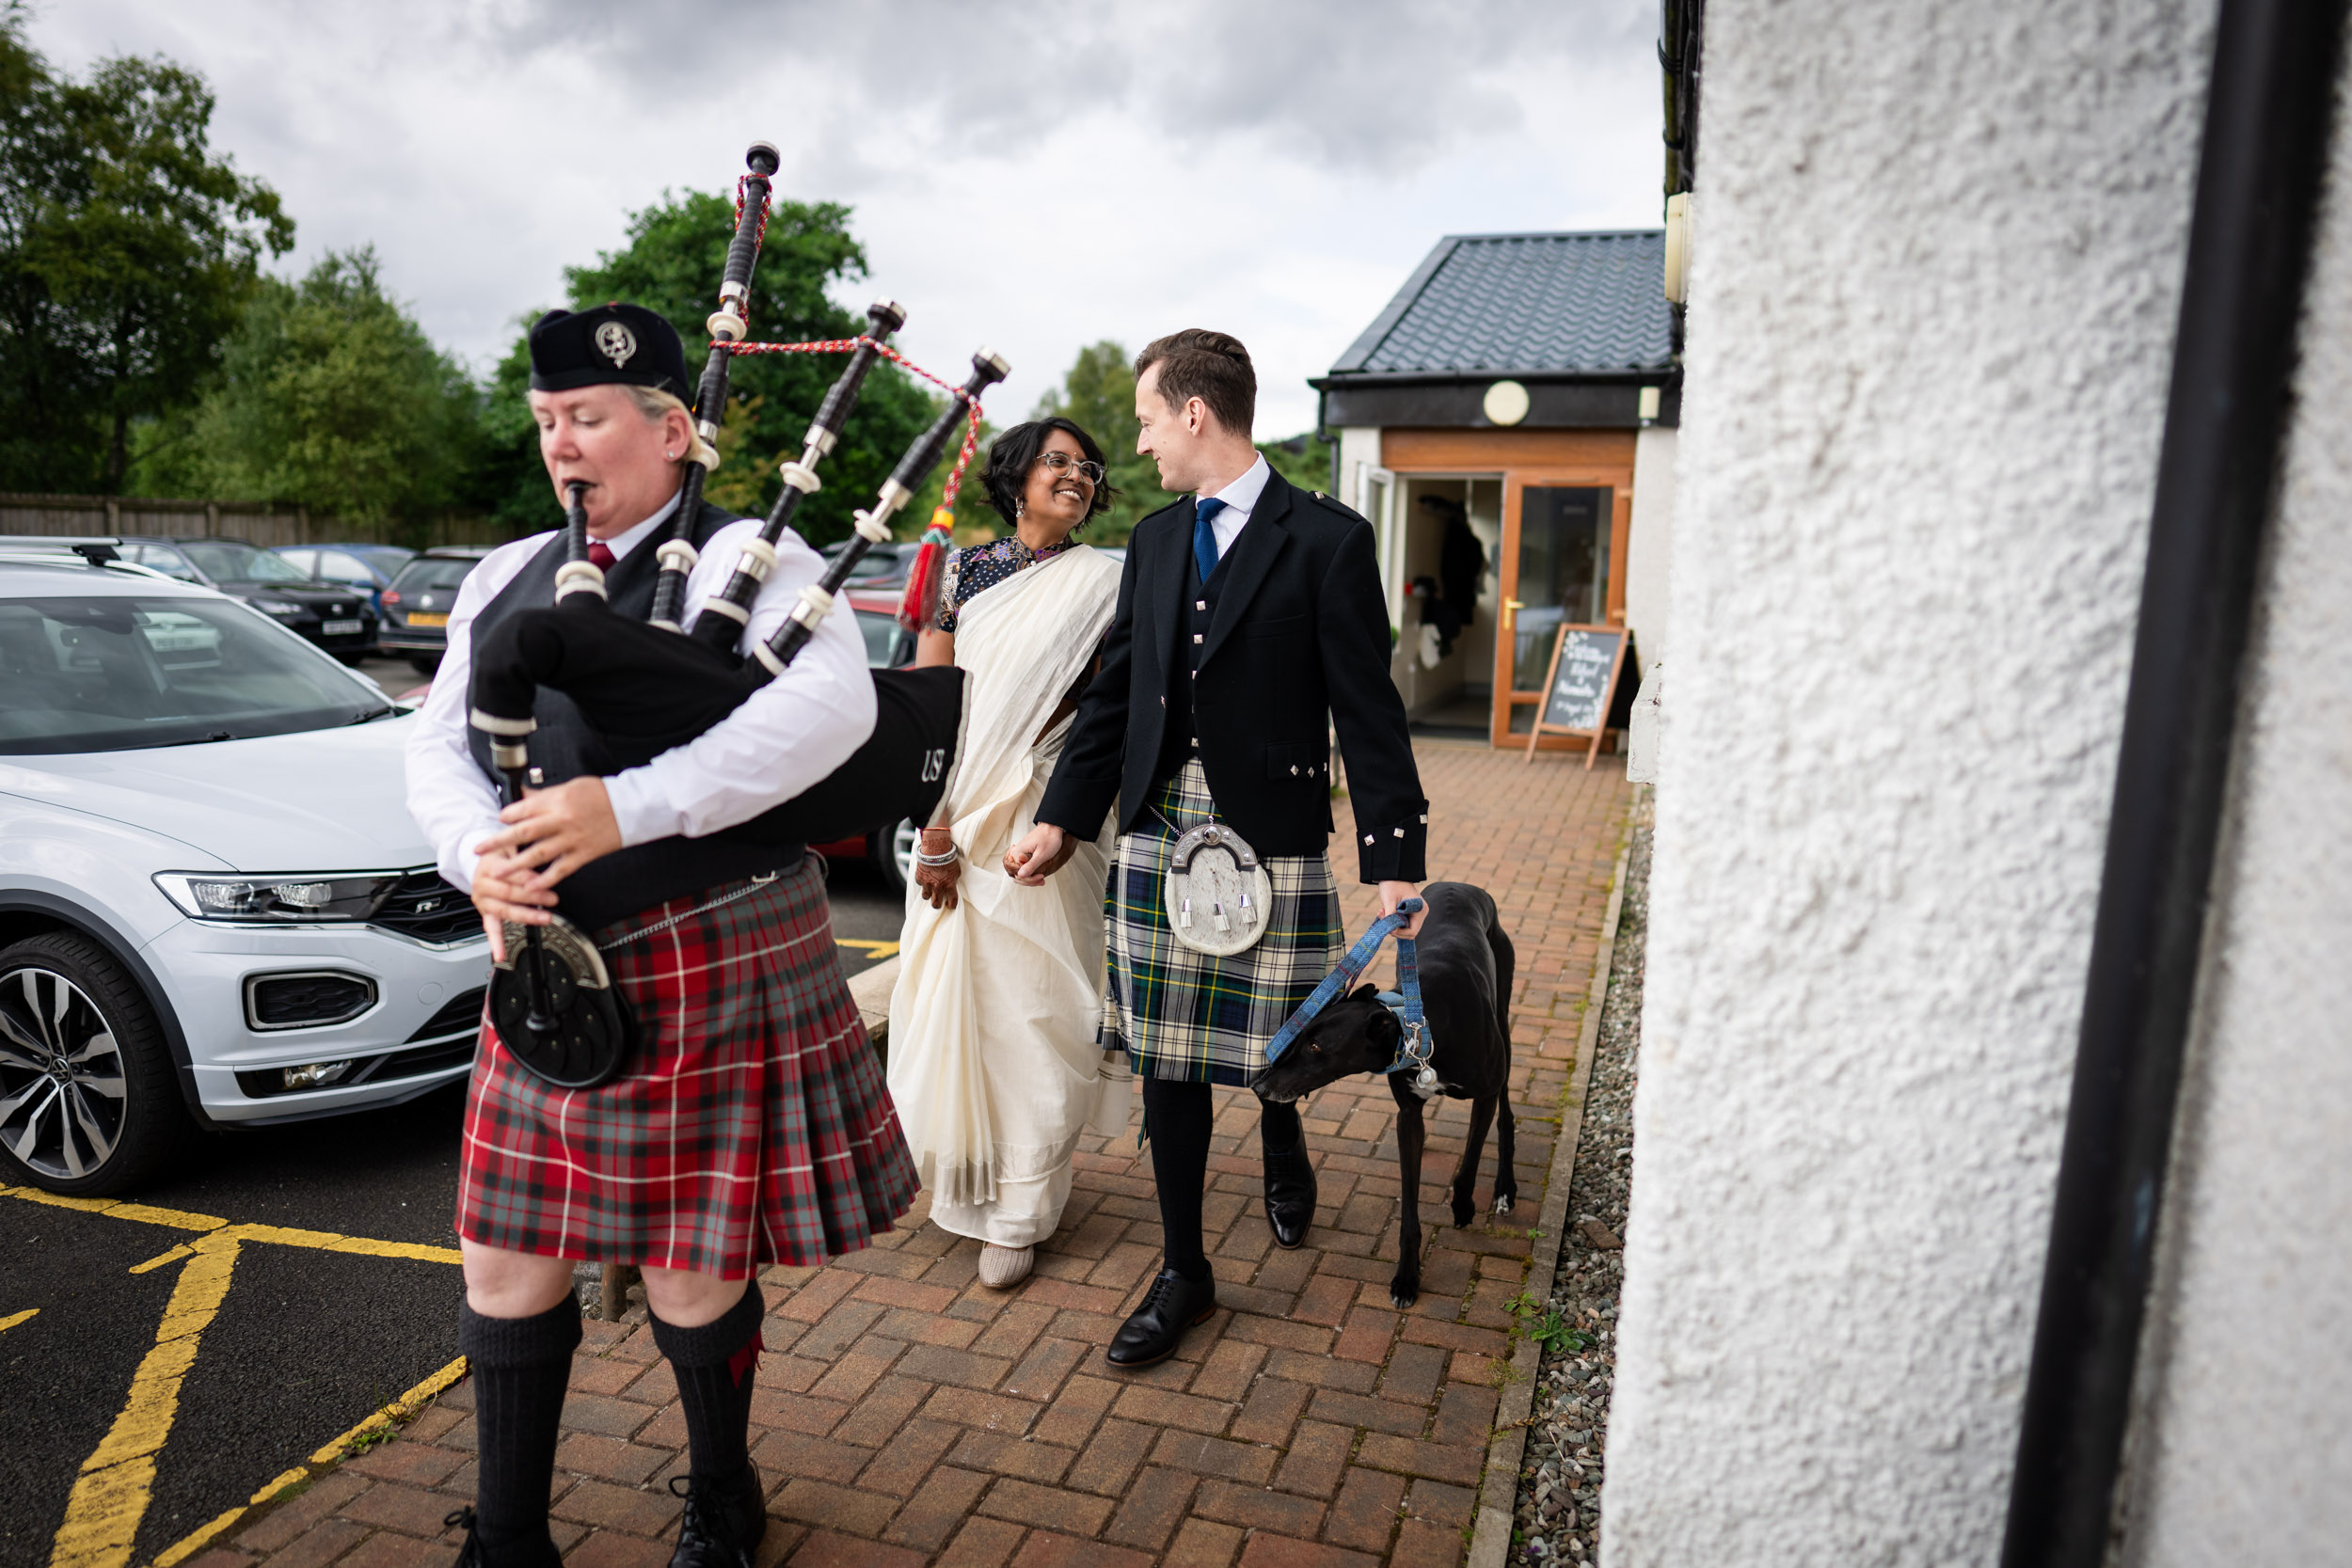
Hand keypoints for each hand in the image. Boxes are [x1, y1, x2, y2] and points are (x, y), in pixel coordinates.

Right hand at [471, 844, 557, 960]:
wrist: (480, 861)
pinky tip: (501, 955)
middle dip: (533, 897)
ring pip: (505, 911)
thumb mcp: (511, 848)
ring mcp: (483, 902)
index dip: (529, 878)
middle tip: (553, 898)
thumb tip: (540, 860)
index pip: (511, 873)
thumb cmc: (501, 856)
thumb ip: (522, 855)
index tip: (546, 880)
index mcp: (489, 867)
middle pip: (509, 893)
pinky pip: (491, 929)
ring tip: (545, 918)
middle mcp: (482, 885)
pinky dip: (496, 943)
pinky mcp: (486, 914)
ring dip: (526, 916)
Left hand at [479, 776, 622, 898]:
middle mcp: (562, 820)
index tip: (499, 820)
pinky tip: (531, 887)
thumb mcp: (570, 786)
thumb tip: (523, 796)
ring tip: (497, 874)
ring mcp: (572, 839)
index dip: (507, 816)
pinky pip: (561, 869)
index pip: (524, 809)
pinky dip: (545, 880)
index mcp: (557, 800)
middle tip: (480, 850)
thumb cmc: (602, 795)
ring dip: (515, 866)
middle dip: (498, 842)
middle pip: (523, 832)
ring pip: (538, 854)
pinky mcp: (583, 854)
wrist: (631, 807)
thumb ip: (545, 795)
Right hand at [916, 829, 960, 910]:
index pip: (952, 903)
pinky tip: (926, 876)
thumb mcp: (956, 870)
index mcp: (949, 886)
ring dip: (929, 894)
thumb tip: (953, 884)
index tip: (949, 904)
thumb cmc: (949, 857)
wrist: (936, 848)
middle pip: (935, 904)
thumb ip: (954, 880)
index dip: (951, 905)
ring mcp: (927, 883)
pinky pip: (920, 884)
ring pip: (926, 897)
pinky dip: (923, 882)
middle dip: (937, 904)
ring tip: (931, 889)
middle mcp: (938, 887)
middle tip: (939, 900)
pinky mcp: (919, 878)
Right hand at [1005, 823, 1072, 885]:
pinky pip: (1022, 866)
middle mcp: (1015, 853)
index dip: (1029, 878)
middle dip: (1029, 880)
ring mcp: (1018, 854)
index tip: (1041, 877)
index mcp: (1017, 853)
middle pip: (1016, 873)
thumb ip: (1031, 865)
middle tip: (1042, 880)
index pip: (1017, 873)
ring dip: (1029, 878)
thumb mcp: (1042, 854)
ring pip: (1019, 871)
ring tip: (1041, 879)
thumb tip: (1020, 875)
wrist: (1053, 827)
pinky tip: (1037, 874)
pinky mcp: (1023, 854)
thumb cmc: (1049, 838)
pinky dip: (1029, 872)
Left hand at [1378, 881, 1425, 937]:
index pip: (1412, 931)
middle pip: (1409, 932)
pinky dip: (1392, 921)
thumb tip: (1391, 931)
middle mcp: (1421, 913)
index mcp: (1421, 910)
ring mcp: (1416, 914)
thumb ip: (1391, 917)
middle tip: (1382, 918)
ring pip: (1404, 929)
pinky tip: (1384, 912)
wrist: (1392, 873)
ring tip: (1381, 912)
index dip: (1400, 932)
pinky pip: (1402, 923)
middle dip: (1395, 929)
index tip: (1388, 926)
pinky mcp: (1409, 913)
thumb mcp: (1390, 901)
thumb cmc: (1393, 884)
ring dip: (1392, 925)